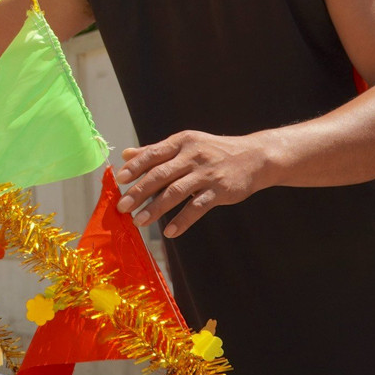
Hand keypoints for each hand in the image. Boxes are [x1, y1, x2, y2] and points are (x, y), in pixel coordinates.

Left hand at [115, 130, 277, 237]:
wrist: (254, 157)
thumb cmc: (212, 151)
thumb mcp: (185, 145)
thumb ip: (155, 151)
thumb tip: (125, 155)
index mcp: (181, 142)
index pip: (153, 154)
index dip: (135, 167)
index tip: (119, 180)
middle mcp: (192, 156)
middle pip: (161, 174)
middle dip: (140, 191)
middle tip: (123, 206)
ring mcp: (207, 173)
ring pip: (176, 192)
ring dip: (156, 208)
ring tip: (140, 221)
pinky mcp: (220, 191)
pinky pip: (198, 207)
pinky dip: (183, 220)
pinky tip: (170, 231)